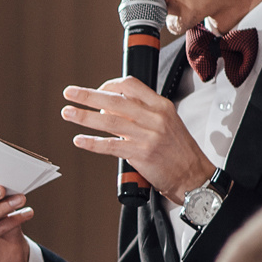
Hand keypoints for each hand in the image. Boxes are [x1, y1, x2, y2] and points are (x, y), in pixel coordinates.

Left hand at [61, 77, 215, 202]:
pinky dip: (92, 143)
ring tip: (67, 112)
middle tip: (69, 93)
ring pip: (109, 122)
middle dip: (88, 96)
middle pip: (115, 101)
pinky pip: (110, 146)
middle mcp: (154, 118)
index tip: (97, 90)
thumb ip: (143, 113)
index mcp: (161, 106)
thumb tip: (112, 108)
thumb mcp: (167, 123)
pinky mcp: (141, 155)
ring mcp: (148, 136)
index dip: (109, 85)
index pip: (131, 85)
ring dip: (84, 117)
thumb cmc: (178, 151)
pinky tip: (80, 140)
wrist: (193, 176)